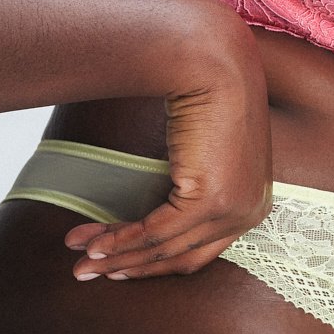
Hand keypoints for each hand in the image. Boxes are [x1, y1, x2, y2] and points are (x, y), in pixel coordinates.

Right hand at [64, 8, 271, 280]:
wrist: (212, 61)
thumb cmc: (205, 92)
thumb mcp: (201, 147)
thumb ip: (185, 180)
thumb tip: (151, 201)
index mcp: (253, 201)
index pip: (199, 248)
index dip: (153, 261)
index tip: (117, 263)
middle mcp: (249, 212)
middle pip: (180, 257)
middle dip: (129, 266)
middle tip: (89, 272)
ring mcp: (233, 209)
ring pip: (164, 248)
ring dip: (116, 256)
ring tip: (80, 263)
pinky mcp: (211, 200)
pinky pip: (156, 231)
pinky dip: (121, 239)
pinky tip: (94, 243)